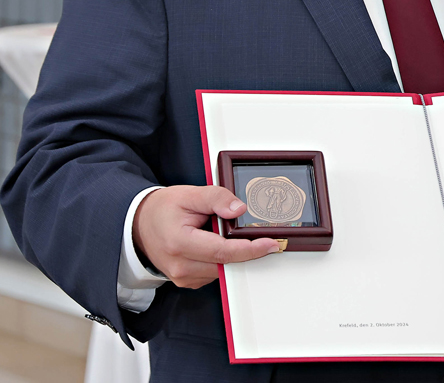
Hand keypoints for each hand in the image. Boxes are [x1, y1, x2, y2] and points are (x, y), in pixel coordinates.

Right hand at [132, 185, 280, 288]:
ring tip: (220, 232)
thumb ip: (216, 198)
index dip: (251, 249)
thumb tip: (239, 209)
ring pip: (222, 269)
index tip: (272, 244)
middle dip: (247, 250)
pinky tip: (215, 242)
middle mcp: (180, 266)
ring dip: (232, 253)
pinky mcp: (187, 281)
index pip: (223, 252)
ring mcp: (183, 277)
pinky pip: (214, 272)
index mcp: (180, 244)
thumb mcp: (189, 194)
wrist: (139, 225)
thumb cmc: (162, 209)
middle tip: (260, 234)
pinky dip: (221, 259)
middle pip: (226, 263)